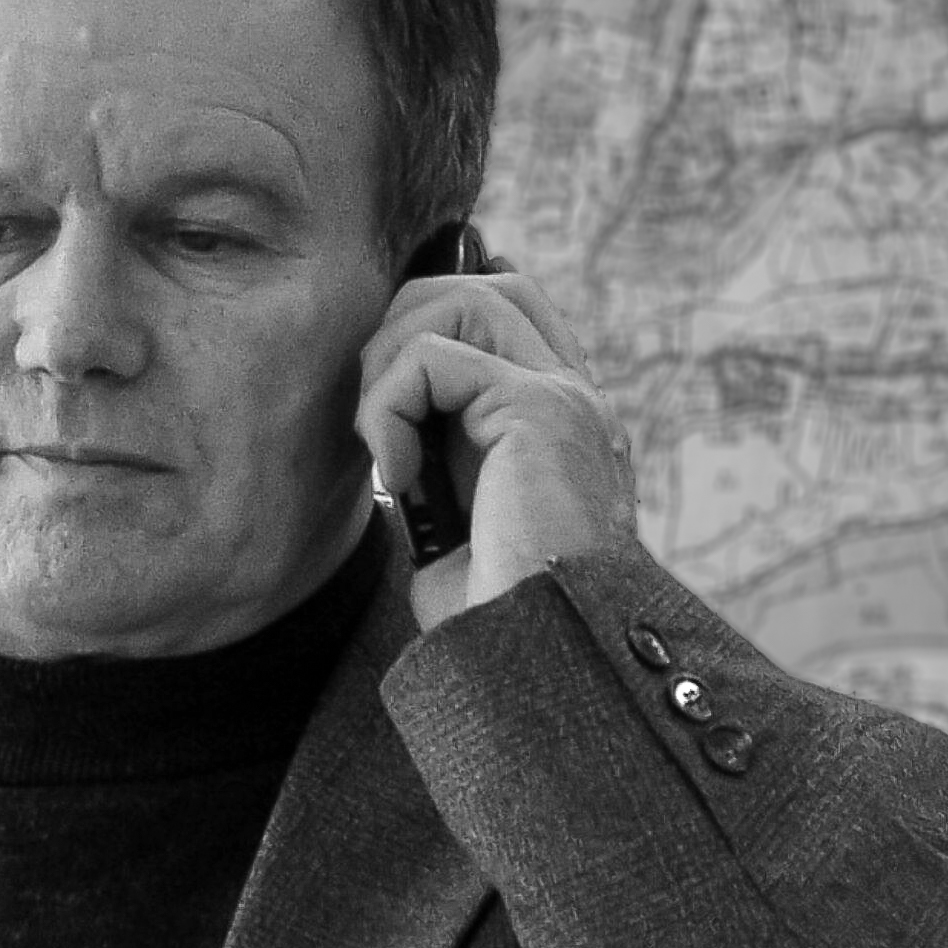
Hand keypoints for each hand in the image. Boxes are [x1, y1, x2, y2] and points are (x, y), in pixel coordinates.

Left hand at [356, 263, 638, 630]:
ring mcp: (564, 396)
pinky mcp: (540, 408)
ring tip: (385, 445)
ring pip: (456, 300)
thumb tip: (384, 424)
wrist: (537, 661)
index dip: (432, 318)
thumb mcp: (451, 525)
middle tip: (375, 415)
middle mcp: (573, 397)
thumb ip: (435, 461)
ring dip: (389, 365)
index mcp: (558, 420)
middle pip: (482, 286)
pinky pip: (431, 358)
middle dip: (402, 329)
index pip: (507, 309)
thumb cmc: (491, 616)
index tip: (381, 386)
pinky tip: (400, 476)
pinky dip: (389, 410)